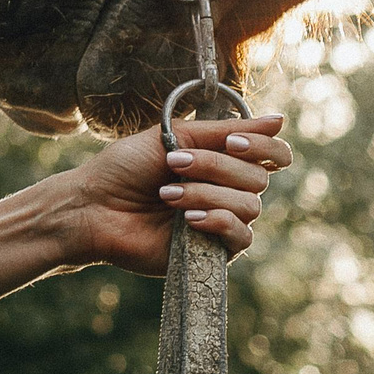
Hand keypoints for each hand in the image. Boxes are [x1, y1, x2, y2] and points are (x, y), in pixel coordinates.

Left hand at [58, 114, 290, 271]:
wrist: (94, 207)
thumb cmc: (126, 169)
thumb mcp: (175, 139)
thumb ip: (225, 131)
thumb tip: (279, 120)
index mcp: (222, 160)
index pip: (272, 155)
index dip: (263, 147)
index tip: (233, 142)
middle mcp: (227, 191)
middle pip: (258, 178)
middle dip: (215, 167)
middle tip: (174, 165)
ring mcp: (222, 222)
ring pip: (249, 206)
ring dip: (206, 194)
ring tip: (167, 195)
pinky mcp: (213, 252)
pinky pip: (241, 238)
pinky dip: (217, 221)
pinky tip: (187, 220)